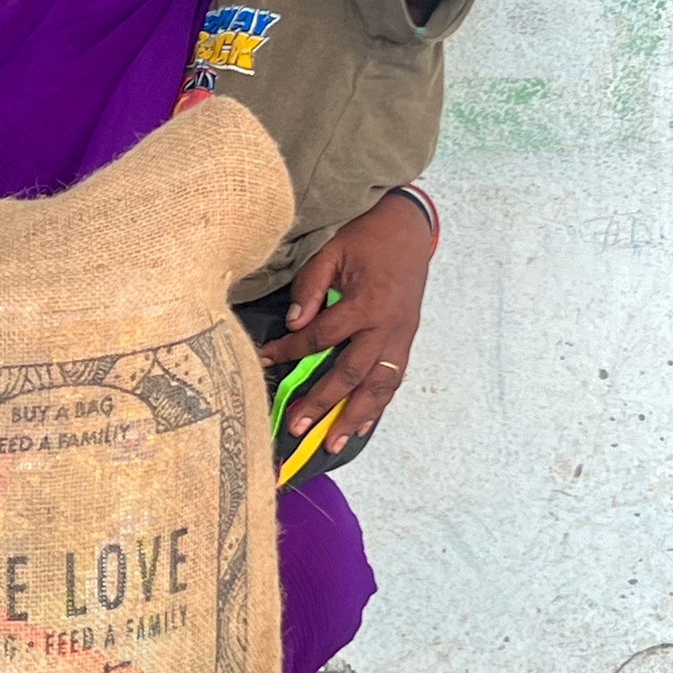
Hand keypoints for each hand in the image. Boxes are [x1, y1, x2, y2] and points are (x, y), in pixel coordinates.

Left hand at [258, 191, 430, 453]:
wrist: (409, 228)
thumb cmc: (366, 237)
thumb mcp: (331, 252)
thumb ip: (310, 288)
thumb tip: (294, 324)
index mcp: (365, 303)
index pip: (320, 338)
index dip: (289, 351)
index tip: (263, 361)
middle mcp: (386, 327)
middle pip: (350, 374)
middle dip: (322, 404)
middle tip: (296, 426)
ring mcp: (400, 338)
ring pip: (378, 387)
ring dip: (355, 419)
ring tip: (333, 445)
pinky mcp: (407, 342)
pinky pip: (392, 381)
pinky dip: (377, 407)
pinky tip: (360, 427)